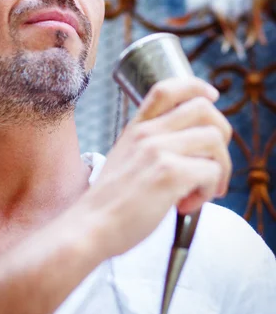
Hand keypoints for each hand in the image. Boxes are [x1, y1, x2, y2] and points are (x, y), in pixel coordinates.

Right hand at [85, 77, 232, 257]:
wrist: (91, 227)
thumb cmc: (110, 202)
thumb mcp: (124, 160)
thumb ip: (150, 146)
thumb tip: (192, 148)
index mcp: (136, 128)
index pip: (167, 88)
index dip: (196, 86)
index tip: (211, 96)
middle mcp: (147, 133)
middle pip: (204, 109)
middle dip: (222, 134)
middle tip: (213, 163)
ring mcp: (158, 151)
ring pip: (215, 140)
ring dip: (220, 168)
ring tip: (201, 190)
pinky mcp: (169, 174)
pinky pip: (212, 171)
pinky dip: (209, 191)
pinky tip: (186, 205)